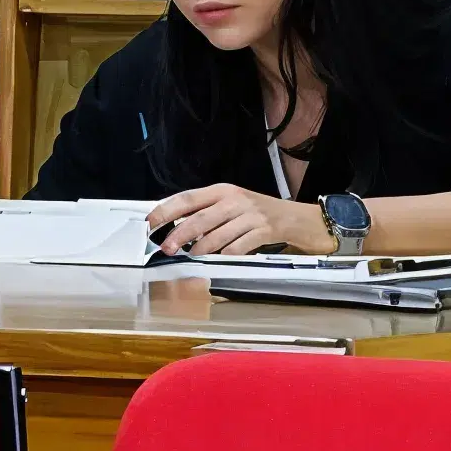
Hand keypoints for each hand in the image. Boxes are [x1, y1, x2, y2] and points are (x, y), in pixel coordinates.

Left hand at [145, 185, 321, 255]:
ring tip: (191, 257)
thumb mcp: (232, 205)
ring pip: (217, 234)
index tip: (151, 224)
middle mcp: (235, 199)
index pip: (187, 198)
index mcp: (222, 191)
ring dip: (200, 249)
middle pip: (199, 218)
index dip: (166, 211)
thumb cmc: (261, 213)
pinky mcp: (264, 230)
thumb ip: (207, 213)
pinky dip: (225, 255)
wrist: (300, 219)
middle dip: (178, 235)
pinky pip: (238, 246)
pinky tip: (218, 260)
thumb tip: (174, 228)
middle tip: (166, 248)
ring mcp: (251, 214)